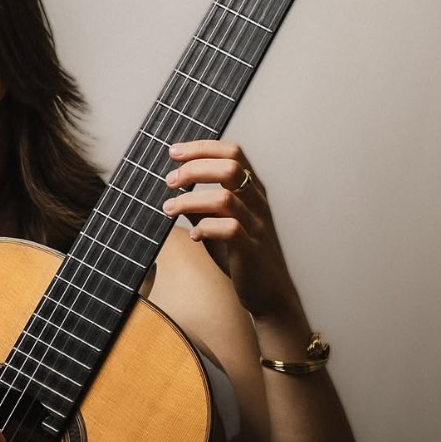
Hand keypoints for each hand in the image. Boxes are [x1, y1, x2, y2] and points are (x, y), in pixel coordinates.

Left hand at [161, 140, 298, 318]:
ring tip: (170, 209)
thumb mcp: (218, 223)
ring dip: (191, 200)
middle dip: (194, 168)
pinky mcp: (251, 249)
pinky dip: (205, 228)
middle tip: (170, 180)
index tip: (174, 151)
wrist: (270, 294)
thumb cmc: (242, 255)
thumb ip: (200, 205)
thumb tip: (174, 188)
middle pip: (230, 168)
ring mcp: (256, 226)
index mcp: (251, 191)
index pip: (233, 153)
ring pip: (226, 198)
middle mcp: (257, 203)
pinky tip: (193, 236)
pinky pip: (229, 229)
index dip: (202, 148)